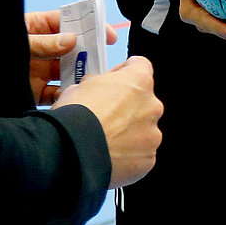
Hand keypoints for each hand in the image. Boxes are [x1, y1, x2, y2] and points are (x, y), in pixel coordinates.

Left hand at [27, 9, 120, 104]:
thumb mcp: (18, 41)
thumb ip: (42, 42)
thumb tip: (70, 39)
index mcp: (36, 29)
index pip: (67, 22)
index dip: (89, 26)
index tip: (108, 35)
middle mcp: (41, 50)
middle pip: (71, 50)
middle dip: (88, 55)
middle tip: (103, 62)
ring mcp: (38, 71)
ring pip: (67, 73)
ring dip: (80, 77)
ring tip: (91, 83)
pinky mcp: (34, 92)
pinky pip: (55, 95)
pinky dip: (65, 97)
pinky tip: (71, 98)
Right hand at [56, 56, 162, 187]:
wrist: (73, 151)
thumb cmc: (75, 116)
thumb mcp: (81, 85)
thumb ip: (99, 83)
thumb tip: (96, 89)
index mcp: (139, 81)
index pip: (140, 66)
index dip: (124, 72)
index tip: (115, 80)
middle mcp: (152, 106)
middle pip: (142, 102)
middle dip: (126, 108)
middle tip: (105, 117)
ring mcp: (152, 134)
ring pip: (143, 129)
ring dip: (128, 133)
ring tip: (105, 140)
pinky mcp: (148, 158)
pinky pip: (140, 153)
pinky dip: (128, 155)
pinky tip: (109, 155)